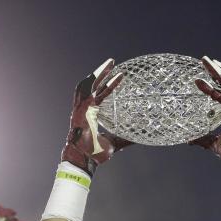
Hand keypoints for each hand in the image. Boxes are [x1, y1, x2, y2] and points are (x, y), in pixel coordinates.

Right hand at [61, 58, 131, 174]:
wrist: (84, 158)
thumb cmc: (95, 154)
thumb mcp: (114, 143)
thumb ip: (125, 139)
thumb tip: (139, 139)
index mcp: (90, 114)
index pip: (97, 95)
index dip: (105, 85)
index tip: (115, 77)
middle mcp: (84, 109)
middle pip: (91, 85)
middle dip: (100, 73)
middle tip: (112, 62)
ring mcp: (81, 109)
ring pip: (88, 85)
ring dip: (99, 73)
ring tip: (110, 63)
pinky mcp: (82, 111)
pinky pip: (92, 93)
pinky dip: (101, 84)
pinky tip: (107, 75)